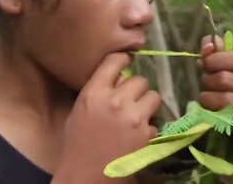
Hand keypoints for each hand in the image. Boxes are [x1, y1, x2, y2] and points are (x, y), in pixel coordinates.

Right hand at [51, 53, 160, 183]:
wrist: (85, 175)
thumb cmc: (77, 142)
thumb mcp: (80, 110)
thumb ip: (98, 90)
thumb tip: (119, 77)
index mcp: (93, 92)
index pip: (115, 61)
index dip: (123, 60)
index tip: (126, 63)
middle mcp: (115, 100)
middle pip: (140, 79)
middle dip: (136, 89)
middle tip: (131, 100)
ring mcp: (133, 117)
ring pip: (154, 96)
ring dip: (147, 104)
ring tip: (138, 116)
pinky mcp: (146, 134)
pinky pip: (155, 121)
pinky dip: (149, 127)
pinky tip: (137, 136)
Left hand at [198, 36, 232, 149]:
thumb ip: (220, 54)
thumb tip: (207, 45)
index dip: (214, 61)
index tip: (204, 65)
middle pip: (227, 80)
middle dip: (208, 81)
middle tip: (205, 86)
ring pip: (227, 101)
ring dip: (208, 100)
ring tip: (206, 99)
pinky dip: (219, 118)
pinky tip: (216, 115)